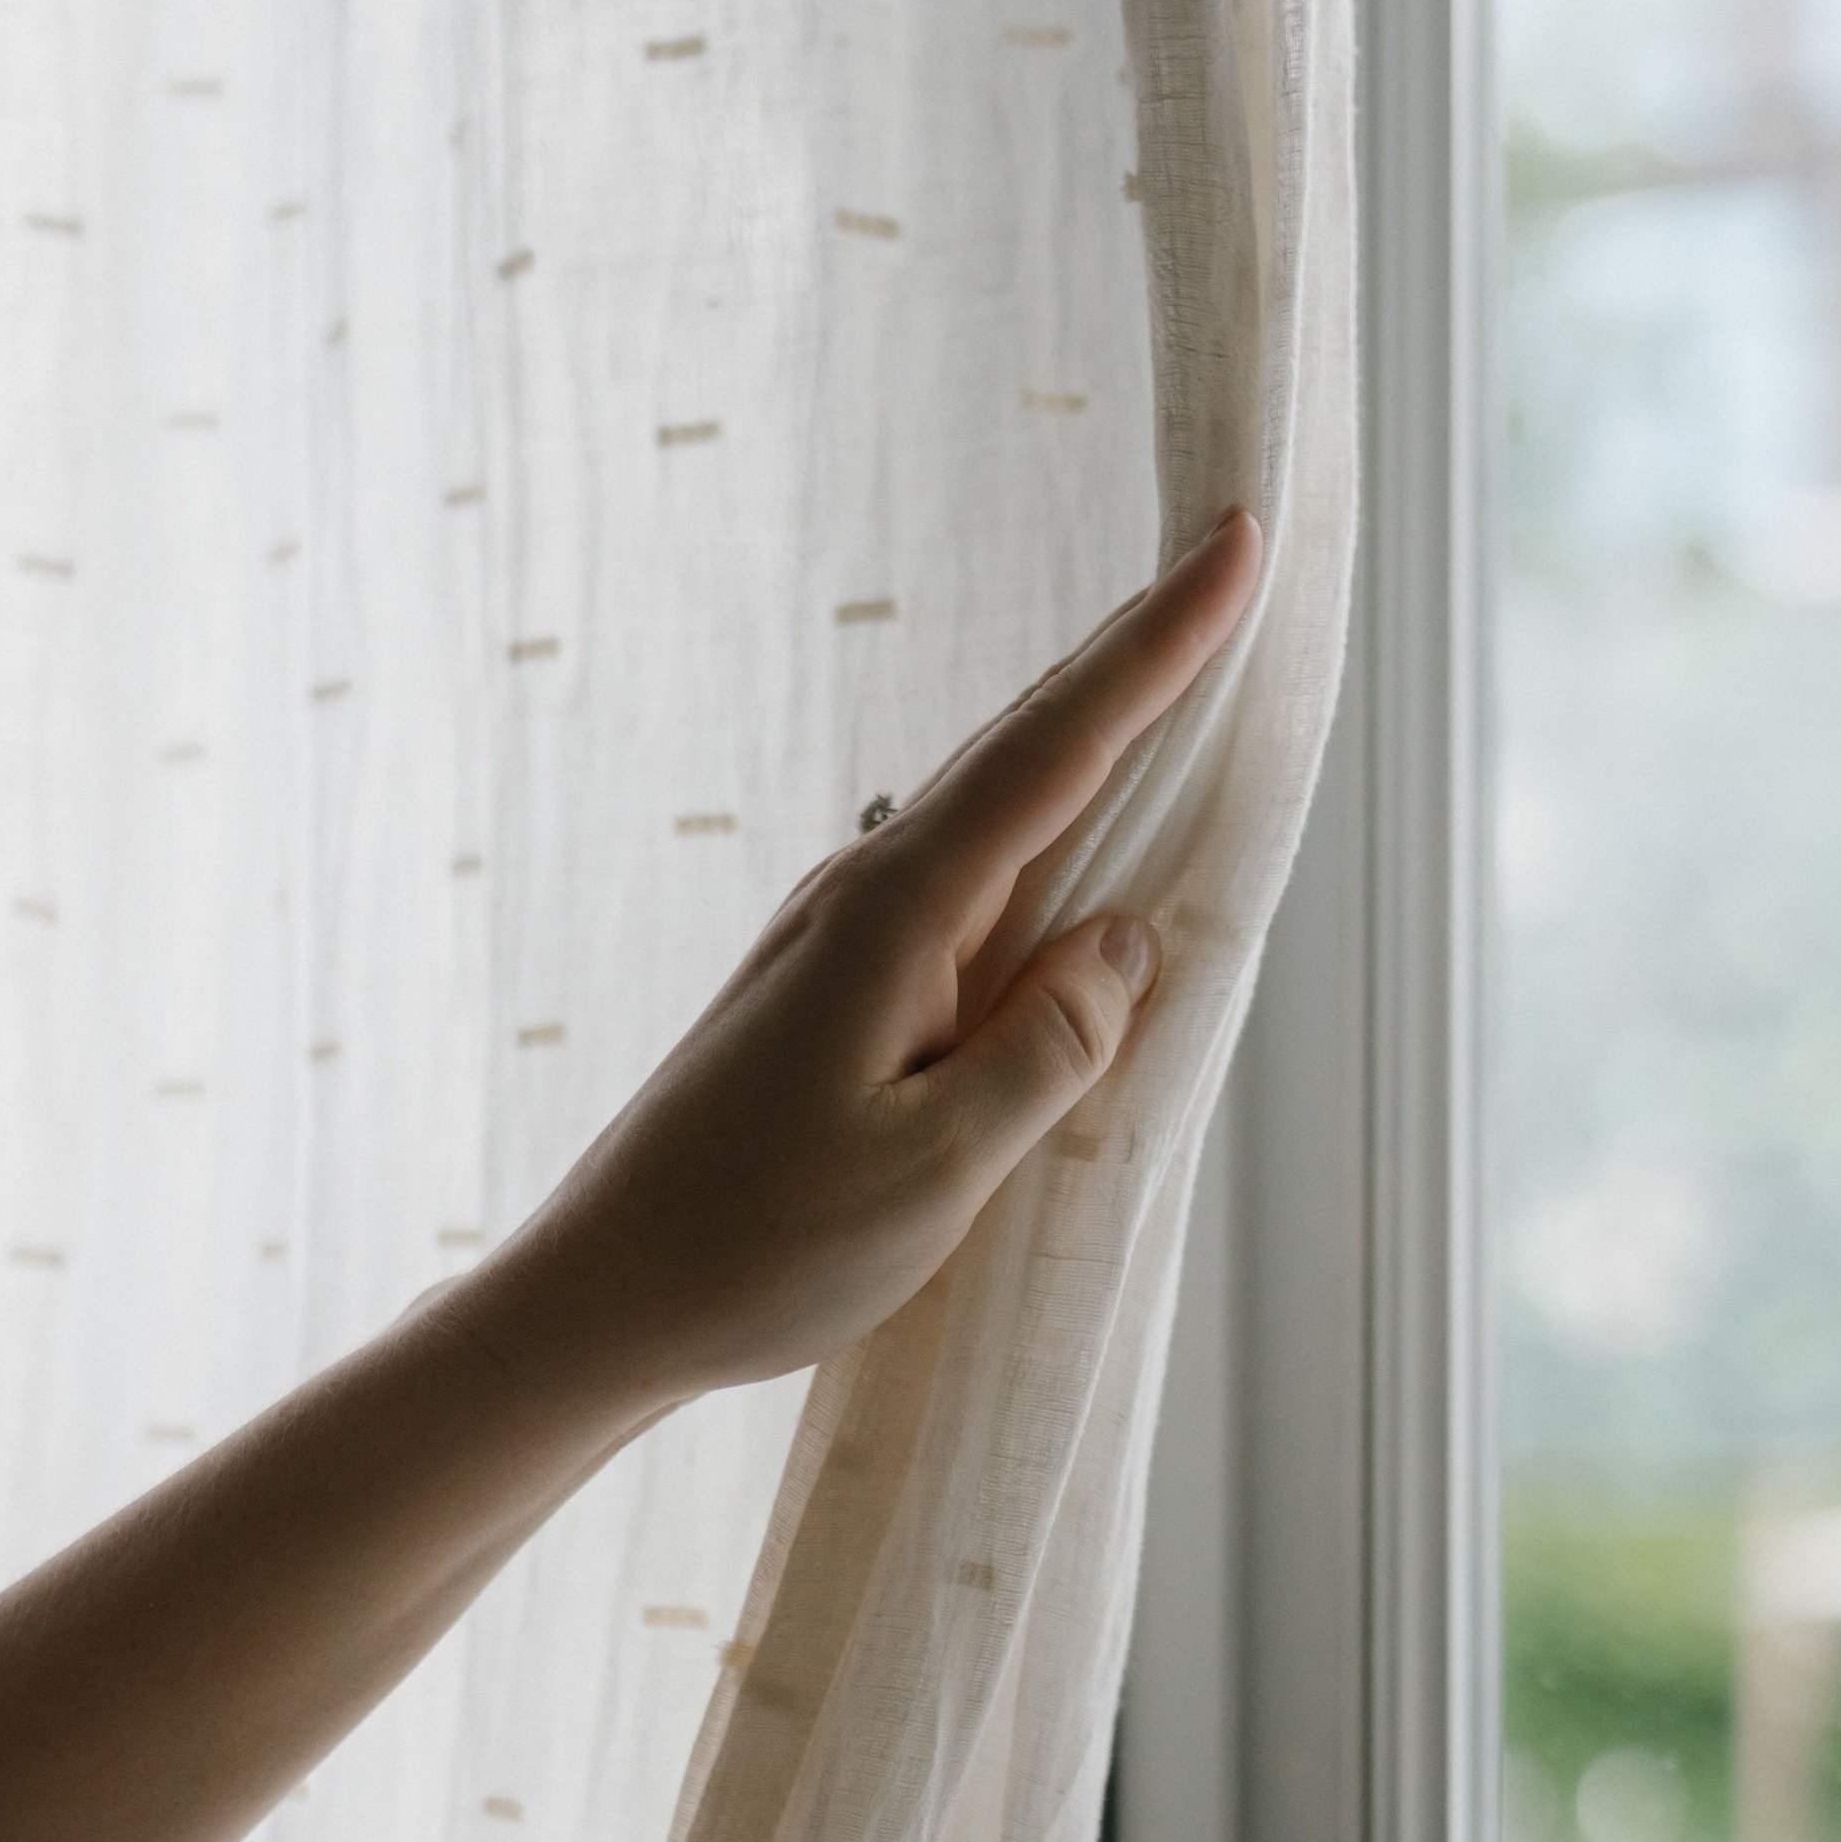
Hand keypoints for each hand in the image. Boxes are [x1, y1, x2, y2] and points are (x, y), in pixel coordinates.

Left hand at [502, 507, 1262, 1407]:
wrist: (605, 1297)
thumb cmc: (760, 1248)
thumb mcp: (935, 1170)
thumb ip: (1049, 1050)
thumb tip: (1127, 947)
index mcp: (895, 917)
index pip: (1057, 751)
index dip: (1159, 648)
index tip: (1235, 544)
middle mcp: (863, 895)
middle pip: (1025, 747)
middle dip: (1135, 657)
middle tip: (1232, 561)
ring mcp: (841, 936)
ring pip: (996, 812)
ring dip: (1089, 737)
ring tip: (1181, 672)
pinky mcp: (833, 987)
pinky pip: (968, 884)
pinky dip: (1040, 836)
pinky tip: (1073, 848)